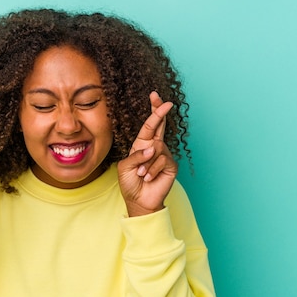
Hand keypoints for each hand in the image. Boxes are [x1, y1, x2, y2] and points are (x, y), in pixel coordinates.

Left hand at [117, 92, 177, 216]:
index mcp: (142, 145)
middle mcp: (154, 147)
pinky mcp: (171, 165)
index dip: (153, 110)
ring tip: (142, 174)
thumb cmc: (130, 183)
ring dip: (146, 162)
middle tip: (166, 102)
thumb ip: (136, 155)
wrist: (139, 201)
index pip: (149, 125)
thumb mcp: (125, 167)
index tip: (155, 96)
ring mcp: (164, 155)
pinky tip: (149, 178)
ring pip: (157, 148)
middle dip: (160, 113)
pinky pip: (162, 160)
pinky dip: (152, 170)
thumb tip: (153, 148)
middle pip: (160, 126)